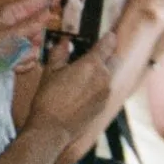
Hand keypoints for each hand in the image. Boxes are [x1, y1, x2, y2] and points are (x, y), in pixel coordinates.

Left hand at [0, 0, 47, 91]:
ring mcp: (18, 39)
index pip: (38, 1)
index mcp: (12, 12)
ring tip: (12, 58)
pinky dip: (23, 63)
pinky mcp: (18, 54)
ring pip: (37, 45)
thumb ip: (31, 24)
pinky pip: (32, 58)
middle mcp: (17, 24)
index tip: (64, 5)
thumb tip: (50, 11)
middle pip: (41, 27)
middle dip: (35, 39)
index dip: (51, 2)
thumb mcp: (9, 35)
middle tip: (25, 44)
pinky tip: (11, 65)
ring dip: (27, 54)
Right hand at [22, 31, 117, 146]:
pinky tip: (85, 90)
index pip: (107, 45)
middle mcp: (104, 78)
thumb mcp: (50, 71)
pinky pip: (106, 90)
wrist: (52, 128)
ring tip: (87, 72)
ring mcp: (106, 93)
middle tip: (97, 53)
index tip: (110, 35)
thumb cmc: (49, 98)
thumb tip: (64, 42)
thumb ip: (59, 53)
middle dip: (109, 54)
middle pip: (115, 59)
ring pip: (110, 76)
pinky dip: (100, 86)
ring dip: (104, 71)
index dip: (109, 39)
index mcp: (92, 65)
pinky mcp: (104, 106)